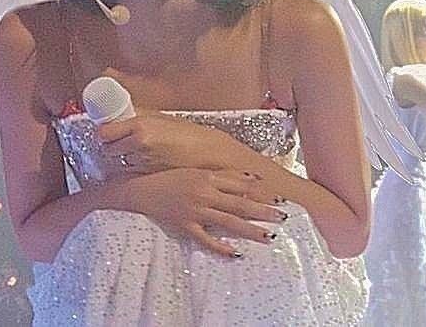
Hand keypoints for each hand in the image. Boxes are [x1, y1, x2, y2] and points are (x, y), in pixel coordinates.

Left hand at [96, 113, 237, 176]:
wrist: (210, 155)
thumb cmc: (191, 134)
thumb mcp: (163, 118)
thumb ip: (140, 117)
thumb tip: (120, 116)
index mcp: (141, 126)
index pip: (104, 132)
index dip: (104, 133)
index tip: (108, 132)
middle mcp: (138, 145)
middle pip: (108, 150)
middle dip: (112, 147)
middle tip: (121, 143)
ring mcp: (143, 163)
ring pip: (119, 163)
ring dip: (123, 159)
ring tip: (139, 153)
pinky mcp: (148, 177)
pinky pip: (132, 173)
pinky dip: (134, 169)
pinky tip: (147, 163)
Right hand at [127, 168, 287, 256]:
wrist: (142, 190)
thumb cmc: (170, 178)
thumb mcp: (196, 171)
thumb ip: (222, 176)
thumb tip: (250, 179)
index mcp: (207, 177)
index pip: (240, 185)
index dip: (260, 191)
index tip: (278, 197)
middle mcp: (204, 194)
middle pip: (239, 204)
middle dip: (263, 211)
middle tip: (283, 217)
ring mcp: (195, 212)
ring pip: (228, 223)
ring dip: (250, 230)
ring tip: (269, 236)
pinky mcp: (186, 227)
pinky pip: (206, 240)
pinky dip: (221, 247)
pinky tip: (236, 254)